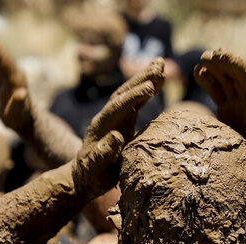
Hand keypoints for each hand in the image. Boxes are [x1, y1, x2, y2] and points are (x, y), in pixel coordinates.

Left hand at [73, 58, 163, 197]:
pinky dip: (147, 90)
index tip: (148, 87)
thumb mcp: (95, 169)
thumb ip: (103, 154)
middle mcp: (108, 117)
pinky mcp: (124, 121)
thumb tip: (115, 137)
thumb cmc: (91, 176)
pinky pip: (136, 102)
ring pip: (130, 93)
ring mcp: (116, 118)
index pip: (118, 106)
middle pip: (124, 92)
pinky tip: (158, 80)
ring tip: (160, 63)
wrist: (85, 177)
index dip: (133, 96)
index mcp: (101, 126)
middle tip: (158, 64)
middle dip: (141, 78)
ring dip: (145, 78)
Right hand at [195, 49, 245, 188]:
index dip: (237, 67)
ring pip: (226, 82)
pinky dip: (209, 83)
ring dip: (215, 70)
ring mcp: (238, 107)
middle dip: (224, 64)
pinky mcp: (228, 114)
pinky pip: (218, 93)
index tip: (223, 55)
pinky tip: (199, 73)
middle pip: (237, 77)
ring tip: (202, 60)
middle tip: (208, 53)